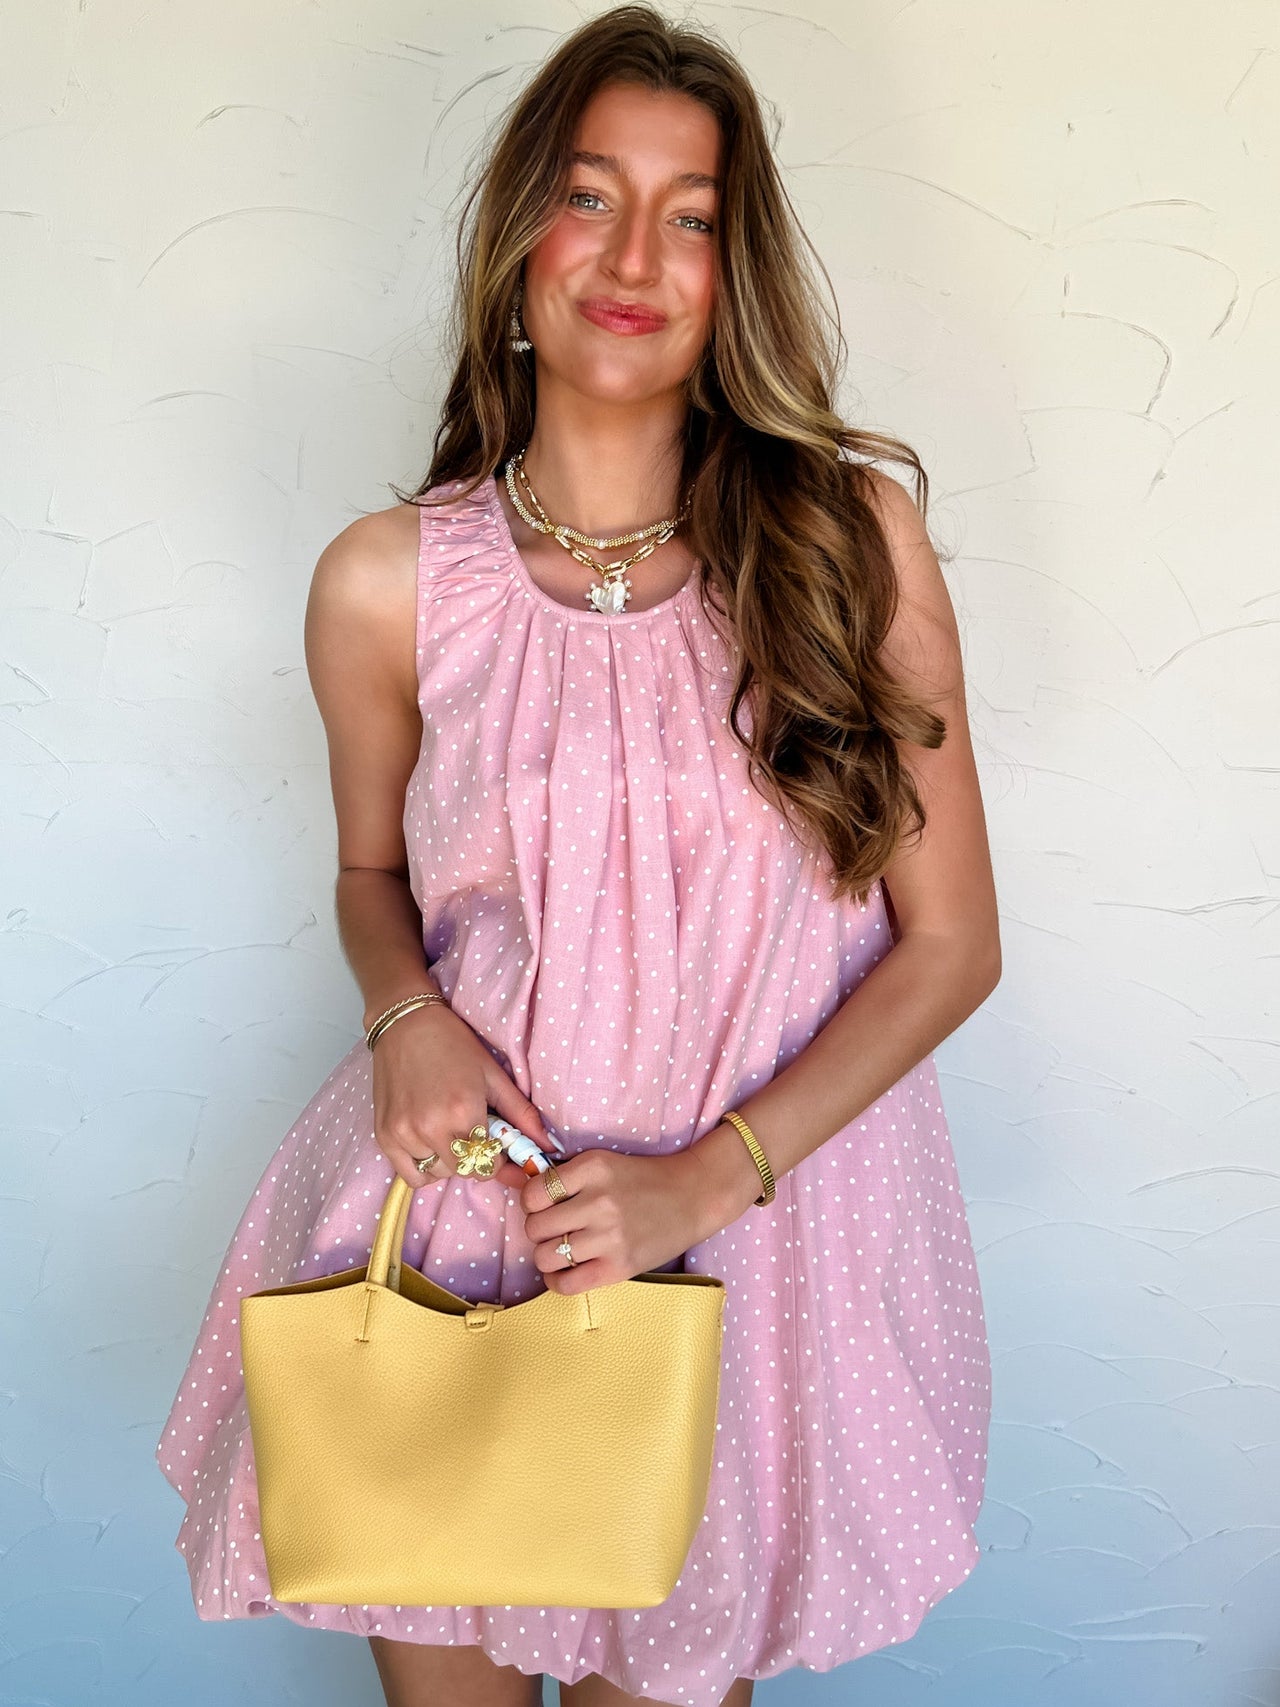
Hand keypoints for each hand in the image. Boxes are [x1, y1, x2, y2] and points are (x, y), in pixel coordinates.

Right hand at [369, 1003, 559, 1190]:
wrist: (406, 1023)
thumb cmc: (453, 1044)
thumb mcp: (493, 1075)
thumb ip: (522, 1114)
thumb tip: (547, 1147)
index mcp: (463, 1111)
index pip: (487, 1164)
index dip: (498, 1161)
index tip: (499, 1151)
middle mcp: (431, 1127)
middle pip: (463, 1171)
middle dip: (475, 1160)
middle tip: (474, 1137)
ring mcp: (404, 1133)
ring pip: (437, 1174)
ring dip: (449, 1163)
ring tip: (450, 1134)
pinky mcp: (384, 1135)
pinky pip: (410, 1174)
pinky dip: (423, 1168)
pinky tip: (431, 1145)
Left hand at [516, 1146, 714, 1295]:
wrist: (692, 1197)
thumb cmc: (642, 1179)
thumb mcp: (601, 1164)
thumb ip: (558, 1173)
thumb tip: (507, 1177)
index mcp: (593, 1168)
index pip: (533, 1192)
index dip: (533, 1202)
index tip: (546, 1205)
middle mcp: (599, 1201)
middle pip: (534, 1226)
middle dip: (538, 1229)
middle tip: (555, 1227)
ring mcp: (610, 1237)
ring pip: (544, 1256)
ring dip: (546, 1254)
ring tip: (561, 1248)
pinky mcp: (619, 1267)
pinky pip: (566, 1284)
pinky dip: (557, 1280)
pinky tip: (566, 1270)